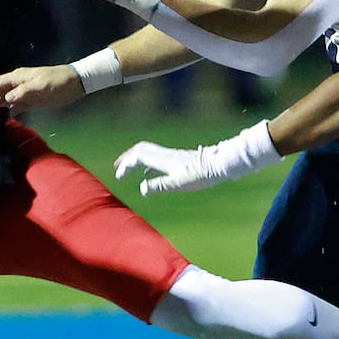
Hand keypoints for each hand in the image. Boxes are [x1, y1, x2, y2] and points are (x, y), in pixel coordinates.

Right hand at [0, 64, 84, 110]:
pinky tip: (1, 122)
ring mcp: (22, 94)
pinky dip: (7, 113)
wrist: (76, 84)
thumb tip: (7, 99)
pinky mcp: (29, 102)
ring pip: (3, 101)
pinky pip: (14, 107)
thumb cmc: (57, 81)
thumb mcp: (40, 86)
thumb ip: (23, 92)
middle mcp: (15, 85)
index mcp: (16, 78)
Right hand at [113, 121, 280, 195]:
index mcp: (163, 160)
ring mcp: (172, 155)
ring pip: (148, 151)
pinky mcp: (178, 158)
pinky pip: (156, 155)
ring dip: (136, 157)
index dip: (125, 165)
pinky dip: (146, 160)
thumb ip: (161, 185)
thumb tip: (142, 188)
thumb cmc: (202, 176)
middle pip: (140, 149)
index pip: (137, 157)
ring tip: (130, 167)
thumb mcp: (180, 183)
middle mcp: (165, 154)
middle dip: (127, 157)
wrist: (221, 164)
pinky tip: (150, 170)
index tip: (118, 176)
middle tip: (117, 167)